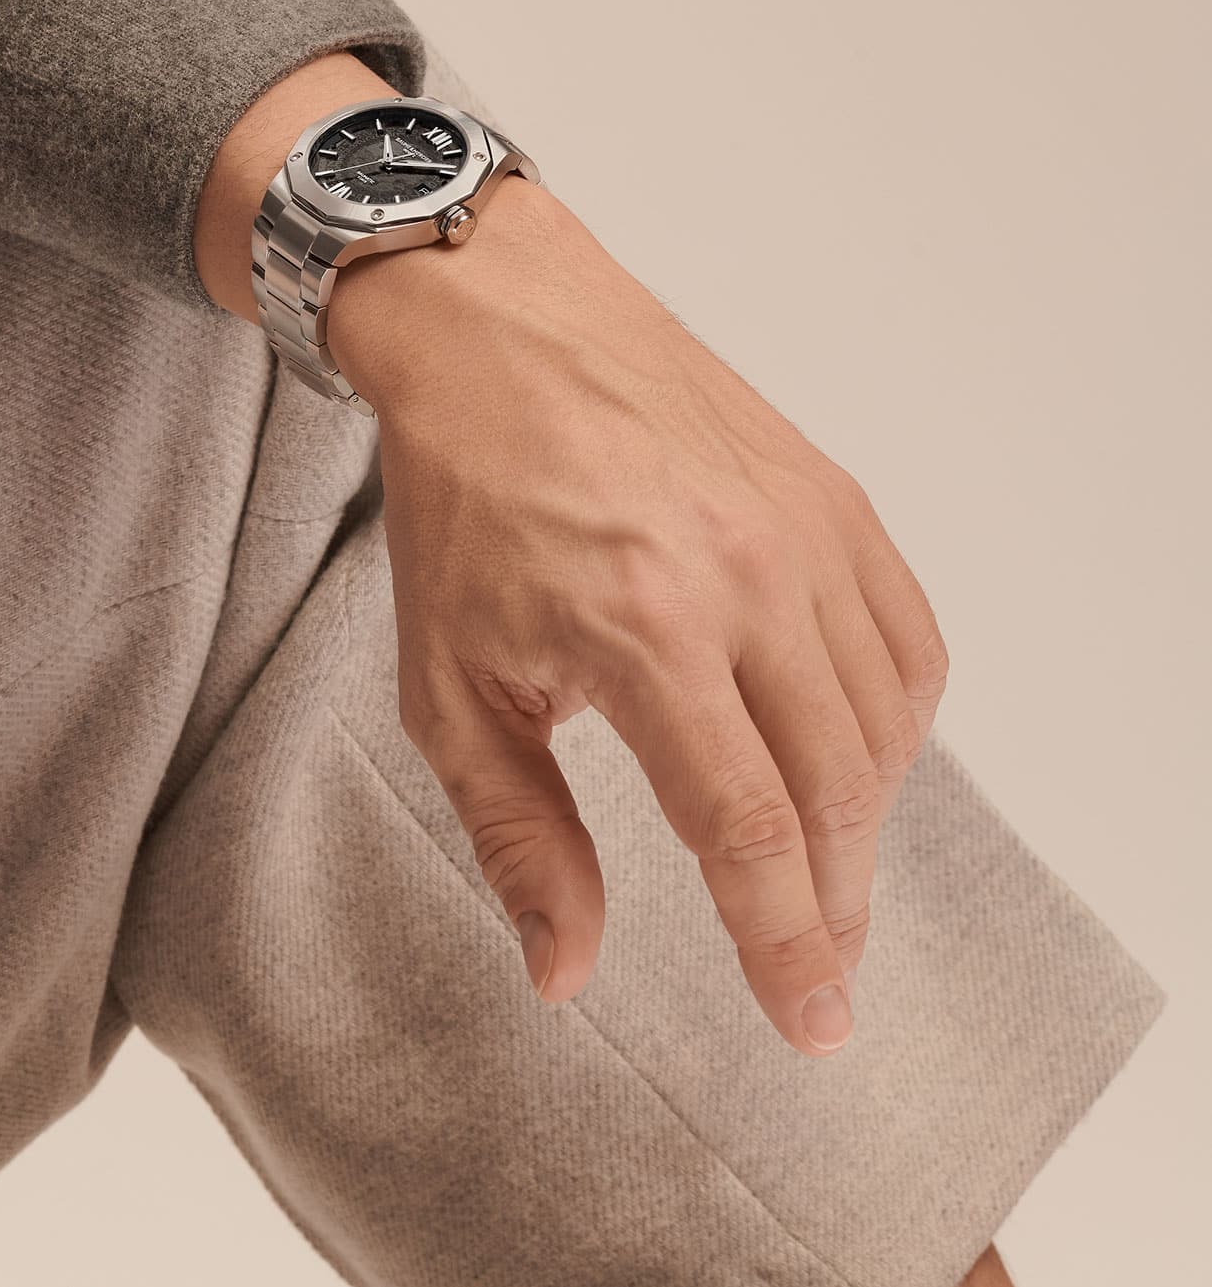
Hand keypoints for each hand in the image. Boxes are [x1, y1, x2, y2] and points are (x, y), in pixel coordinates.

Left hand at [194, 54, 946, 1056]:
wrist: (497, 329)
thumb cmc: (460, 503)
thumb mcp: (444, 683)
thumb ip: (517, 833)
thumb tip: (565, 968)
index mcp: (643, 628)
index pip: (751, 829)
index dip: (786, 945)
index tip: (811, 1022)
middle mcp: (747, 576)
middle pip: (837, 794)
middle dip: (834, 907)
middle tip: (819, 973)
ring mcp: (806, 529)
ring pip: (884, 725)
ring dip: (864, 825)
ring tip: (821, 881)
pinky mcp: (835, 496)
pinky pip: (906, 641)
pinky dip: (892, 724)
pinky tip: (852, 763)